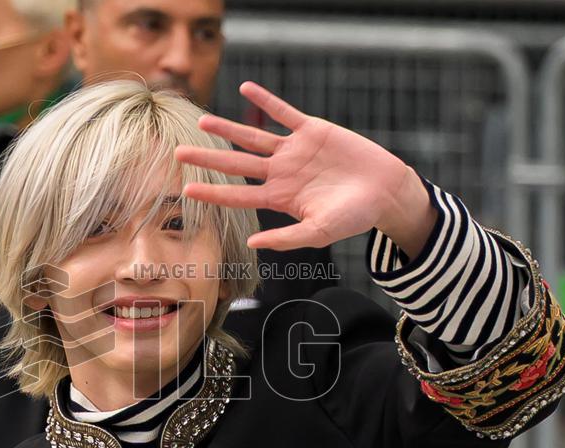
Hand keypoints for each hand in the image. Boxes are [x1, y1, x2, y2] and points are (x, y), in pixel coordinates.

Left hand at [175, 81, 435, 255]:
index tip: (187, 191)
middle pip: (237, 164)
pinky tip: (247, 89)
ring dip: (228, 129)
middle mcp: (281, 173)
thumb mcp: (320, 232)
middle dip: (208, 159)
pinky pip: (283, 112)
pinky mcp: (312, 130)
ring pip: (253, 137)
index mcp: (280, 198)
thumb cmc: (354, 217)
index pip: (239, 196)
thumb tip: (251, 242)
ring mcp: (294, 150)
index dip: (213, 194)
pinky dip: (266, 101)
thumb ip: (286, 238)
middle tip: (179, 154)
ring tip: (203, 120)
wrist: (385, 191)